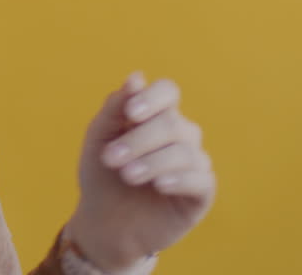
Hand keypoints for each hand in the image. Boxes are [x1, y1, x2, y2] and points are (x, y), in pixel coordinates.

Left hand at [66, 72, 215, 271]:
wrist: (104, 223)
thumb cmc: (102, 175)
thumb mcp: (100, 139)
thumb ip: (115, 108)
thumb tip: (136, 77)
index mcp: (156, 115)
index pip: (168, 91)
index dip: (153, 98)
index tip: (130, 114)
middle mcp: (180, 135)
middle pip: (172, 123)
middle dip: (138, 139)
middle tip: (109, 159)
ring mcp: (194, 163)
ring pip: (185, 151)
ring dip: (152, 161)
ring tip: (126, 175)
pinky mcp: (201, 193)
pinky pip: (201, 179)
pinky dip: (179, 179)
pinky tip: (158, 185)